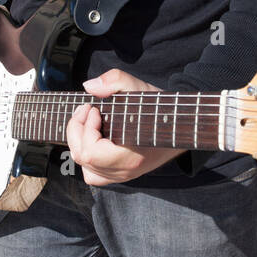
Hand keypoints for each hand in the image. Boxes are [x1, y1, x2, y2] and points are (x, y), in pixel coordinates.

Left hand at [66, 68, 184, 186]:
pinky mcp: (121, 175)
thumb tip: (89, 87)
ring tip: (87, 125)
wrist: (179, 125)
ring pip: (86, 168)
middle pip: (83, 158)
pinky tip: (92, 141)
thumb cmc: (160, 109)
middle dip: (77, 130)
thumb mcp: (140, 88)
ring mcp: (123, 175)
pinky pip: (94, 175)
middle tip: (86, 110)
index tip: (94, 109)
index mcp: (130, 156)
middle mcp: (126, 170)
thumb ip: (115, 81)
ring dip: (79, 144)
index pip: (91, 152)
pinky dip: (87, 160)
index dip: (85, 129)